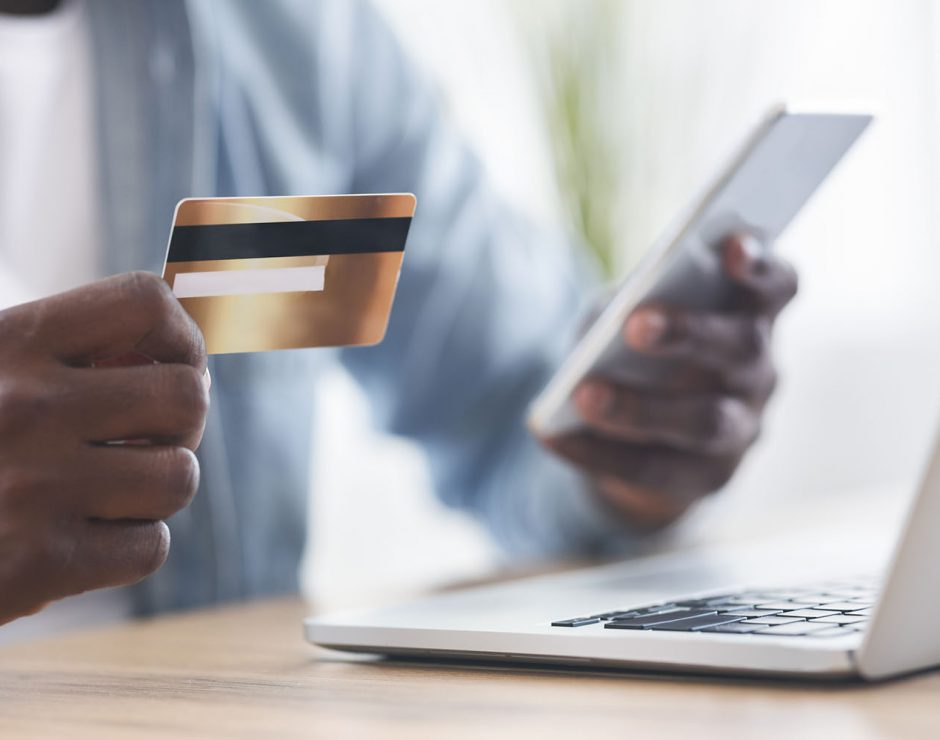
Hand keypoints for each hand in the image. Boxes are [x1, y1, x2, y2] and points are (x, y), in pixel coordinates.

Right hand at [0, 272, 208, 624]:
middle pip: (185, 397)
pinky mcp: (38, 563)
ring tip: (108, 495)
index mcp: (8, 343)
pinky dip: (127, 550)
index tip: (172, 365)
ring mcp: (36, 485)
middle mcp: (27, 405)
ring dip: (155, 492)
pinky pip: (149, 547)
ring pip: (178, 477)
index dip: (179, 337)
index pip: (144, 304)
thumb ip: (51, 356)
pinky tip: (82, 543)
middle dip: (180, 425)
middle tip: (146, 442)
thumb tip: (165, 355)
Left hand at [545, 235, 797, 530]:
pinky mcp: (707, 479)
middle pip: (741, 348)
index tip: (735, 245)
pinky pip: (655, 469)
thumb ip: (627, 307)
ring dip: (641, 407)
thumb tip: (609, 326)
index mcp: (750, 315)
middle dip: (689, 333)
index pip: (777, 284)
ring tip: (584, 395)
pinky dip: (598, 451)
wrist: (636, 435)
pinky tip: (553, 436)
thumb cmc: (634, 350)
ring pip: (705, 421)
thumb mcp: (625, 316)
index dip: (761, 266)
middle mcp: (759, 372)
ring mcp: (741, 429)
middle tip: (636, 323)